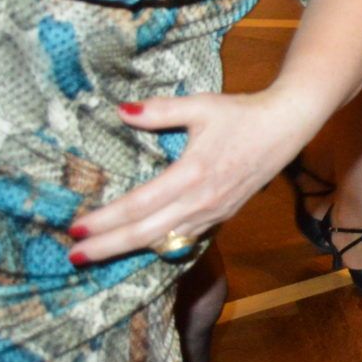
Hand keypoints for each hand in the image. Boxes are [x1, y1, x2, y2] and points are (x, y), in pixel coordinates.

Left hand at [68, 87, 328, 265]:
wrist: (287, 126)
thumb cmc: (242, 114)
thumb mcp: (200, 106)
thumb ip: (158, 111)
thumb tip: (120, 112)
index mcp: (191, 174)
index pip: (138, 206)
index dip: (105, 220)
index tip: (76, 228)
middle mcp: (201, 201)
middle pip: (144, 233)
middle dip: (106, 246)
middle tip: (74, 255)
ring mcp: (213, 212)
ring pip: (163, 241)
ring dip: (129, 249)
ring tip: (98, 254)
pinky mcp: (223, 215)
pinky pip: (184, 238)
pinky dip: (157, 245)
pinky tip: (141, 244)